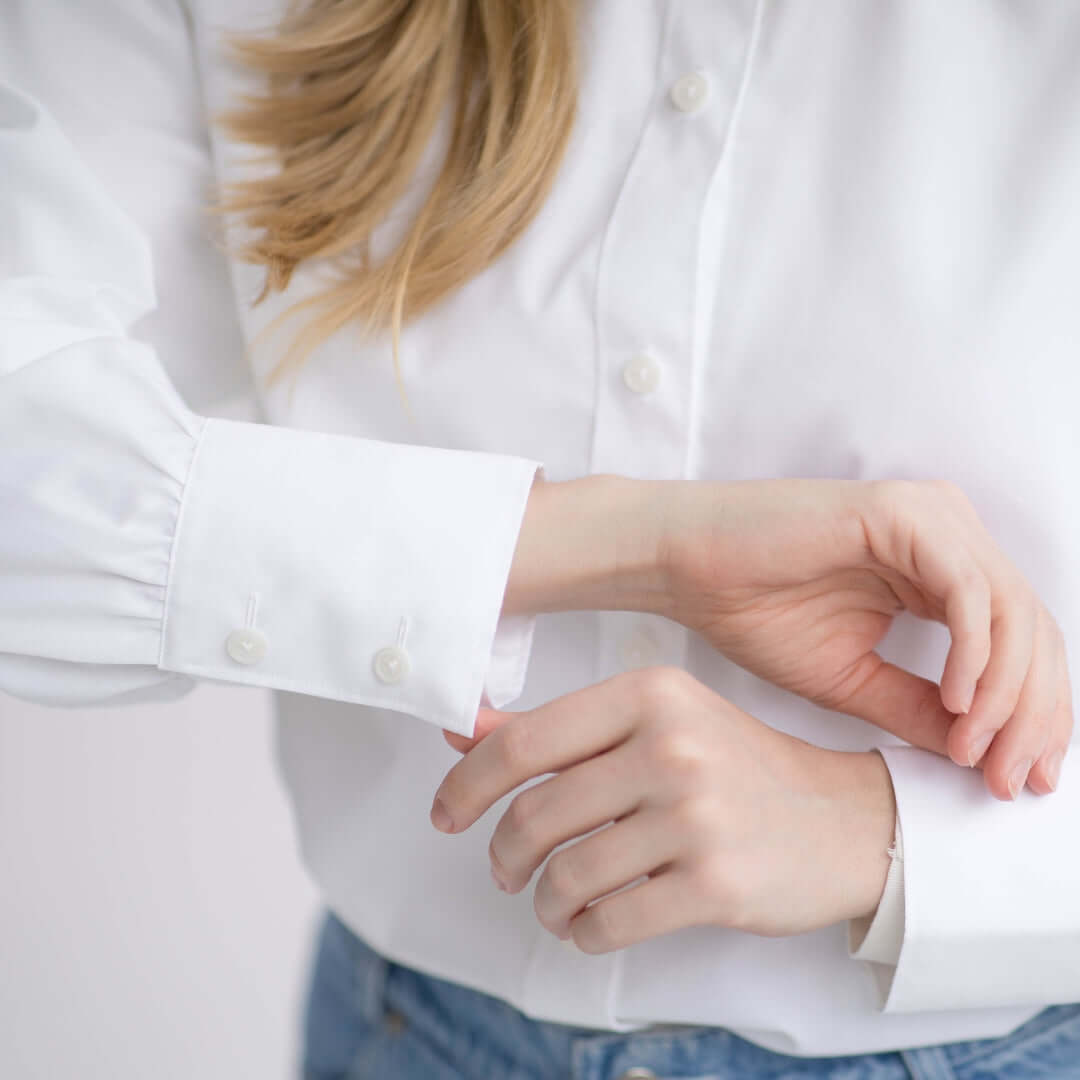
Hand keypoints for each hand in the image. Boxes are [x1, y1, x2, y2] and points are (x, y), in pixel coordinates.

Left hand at [432, 668, 896, 949]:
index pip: (524, 741)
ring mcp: (696, 815)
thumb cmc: (735, 767)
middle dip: (504, 854)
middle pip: (536, 814)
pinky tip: (591, 924)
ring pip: (567, 874)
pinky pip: (610, 921)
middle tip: (504, 870)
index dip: (468, 784)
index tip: (446, 813)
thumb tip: (462, 729)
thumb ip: (558, 729)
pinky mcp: (717, 883)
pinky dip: (584, 932)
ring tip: (553, 901)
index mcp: (650, 694)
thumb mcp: (653, 724)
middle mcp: (672, 746)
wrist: (845, 819)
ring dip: (544, 900)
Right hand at [657, 477, 1070, 799]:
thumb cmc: (754, 610)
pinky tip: (957, 702)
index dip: (1034, 716)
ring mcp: (930, 518)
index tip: (1019, 780)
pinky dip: (973, 653)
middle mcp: (950, 536)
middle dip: (1033, 715)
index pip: (1021, 643)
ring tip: (977, 751)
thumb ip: (919, 709)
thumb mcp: (853, 680)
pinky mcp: (902, 514)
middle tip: (1012, 779)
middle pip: (1033, 630)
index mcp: (943, 570)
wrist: (685, 566)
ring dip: (1007, 694)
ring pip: (1013, 611)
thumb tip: (980, 756)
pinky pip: (969, 590)